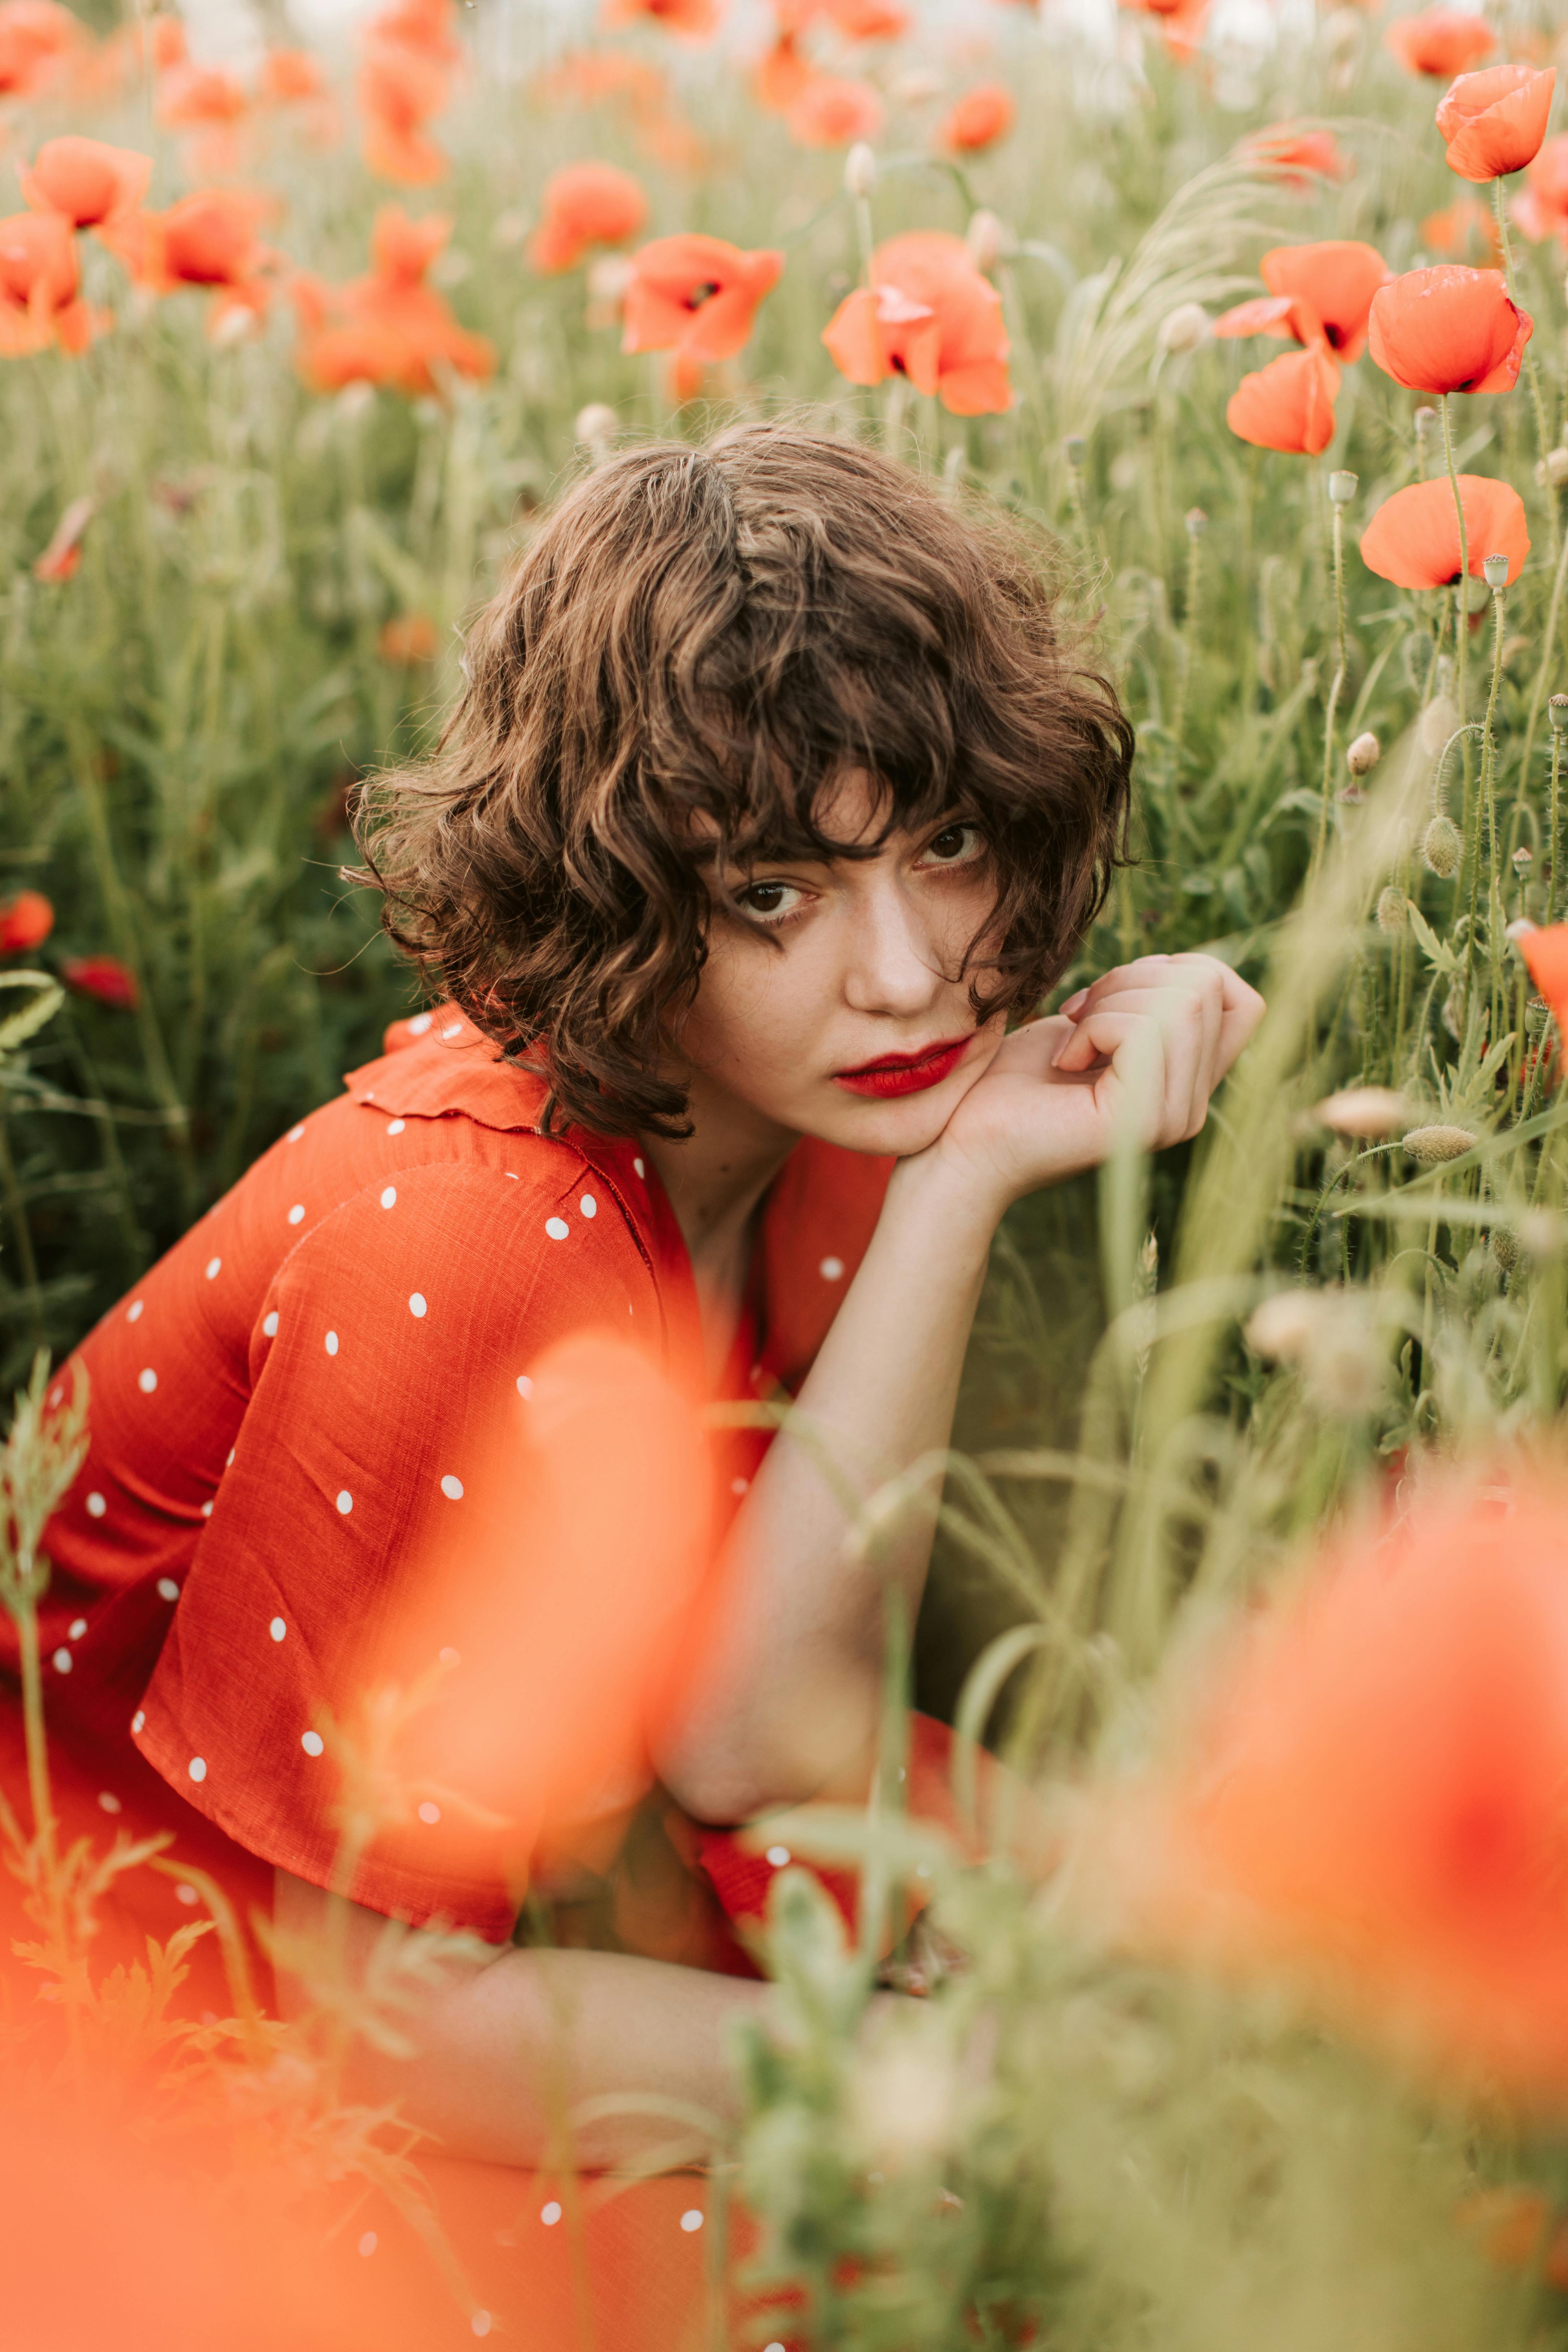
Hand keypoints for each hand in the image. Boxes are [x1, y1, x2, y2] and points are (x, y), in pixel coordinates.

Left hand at [920, 953, 1265, 1212]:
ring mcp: (1172, 1117)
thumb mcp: (1094, 1022)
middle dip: (1133, 978)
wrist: (965, 1141)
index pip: (1243, 1000)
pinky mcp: (1140, 1119)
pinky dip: (1092, 1027)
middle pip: (1207, 986)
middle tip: (1078, 1018)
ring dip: (1109, 1003)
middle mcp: (1192, 1106)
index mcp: (1188, 1081)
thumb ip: (1149, 1003)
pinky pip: (1144, 1031)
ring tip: (1071, 1043)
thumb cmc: (1016, 1080)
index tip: (1116, 996)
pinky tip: (1063, 1061)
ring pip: (1180, 1003)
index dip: (1182, 971)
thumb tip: (1185, 967)